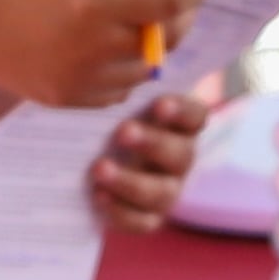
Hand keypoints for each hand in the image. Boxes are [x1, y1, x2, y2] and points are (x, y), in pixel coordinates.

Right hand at [0, 0, 200, 108]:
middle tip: (178, 0)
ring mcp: (78, 78)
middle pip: (166, 39)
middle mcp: (92, 45)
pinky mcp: (64, 98)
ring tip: (136, 23)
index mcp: (97, 1)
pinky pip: (116, 90)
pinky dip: (122, 70)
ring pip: (145, 69)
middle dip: (179, 17)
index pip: (171, 0)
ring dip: (151, 46)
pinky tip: (105, 48)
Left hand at [86, 89, 208, 232]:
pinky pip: (143, 222)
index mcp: (177, 125)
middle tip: (123, 132)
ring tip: (99, 169)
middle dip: (152, 143)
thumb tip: (105, 58)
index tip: (159, 104)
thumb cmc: (101, 119)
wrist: (83, 161)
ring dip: (130, 181)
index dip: (182, 111)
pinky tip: (98, 196)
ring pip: (161, 192)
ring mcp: (166, 190)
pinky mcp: (148, 217)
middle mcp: (178, 158)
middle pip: (180, 153)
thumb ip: (114, 89)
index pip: (195, 115)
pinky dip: (121, 212)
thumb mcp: (109, 101)